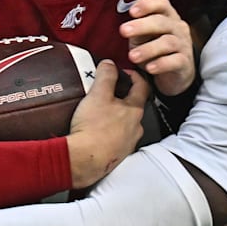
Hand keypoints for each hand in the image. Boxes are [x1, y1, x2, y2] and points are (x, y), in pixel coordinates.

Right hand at [66, 61, 148, 188]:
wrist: (84, 161)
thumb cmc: (93, 129)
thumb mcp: (98, 94)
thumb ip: (106, 76)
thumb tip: (109, 64)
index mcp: (135, 110)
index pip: (142, 86)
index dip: (134, 75)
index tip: (123, 71)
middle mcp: (136, 127)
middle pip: (133, 106)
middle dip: (121, 96)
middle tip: (107, 91)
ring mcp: (128, 143)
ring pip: (125, 124)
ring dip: (115, 116)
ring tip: (98, 112)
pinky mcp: (117, 155)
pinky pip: (116, 139)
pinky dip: (108, 132)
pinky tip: (95, 131)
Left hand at [119, 0, 196, 95]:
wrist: (174, 73)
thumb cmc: (156, 51)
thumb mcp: (143, 37)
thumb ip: (135, 29)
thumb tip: (123, 27)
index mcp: (166, 16)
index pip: (161, 2)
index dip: (147, 4)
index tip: (132, 11)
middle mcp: (177, 27)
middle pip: (162, 21)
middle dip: (141, 25)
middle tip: (124, 31)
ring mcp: (183, 44)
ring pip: (168, 42)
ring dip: (148, 49)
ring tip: (133, 56)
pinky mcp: (185, 62)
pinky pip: (175, 61)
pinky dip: (161, 64)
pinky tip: (150, 68)